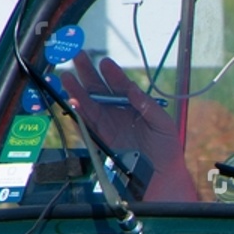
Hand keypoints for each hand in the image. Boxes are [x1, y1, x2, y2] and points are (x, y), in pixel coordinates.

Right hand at [58, 54, 196, 201]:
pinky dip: (78, 117)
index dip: (113, 75)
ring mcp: (107, 127)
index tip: (105, 63)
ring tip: (67, 77)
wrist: (163, 177)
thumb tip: (133, 89)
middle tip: (77, 55)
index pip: (120, 86)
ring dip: (77, 91)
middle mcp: (117, 114)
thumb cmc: (167, 150)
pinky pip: (86, 127)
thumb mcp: (164, 125)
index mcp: (133, 107)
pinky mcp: (101, 142)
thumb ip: (148, 106)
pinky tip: (71, 104)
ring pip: (88, 106)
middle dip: (87, 73)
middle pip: (99, 91)